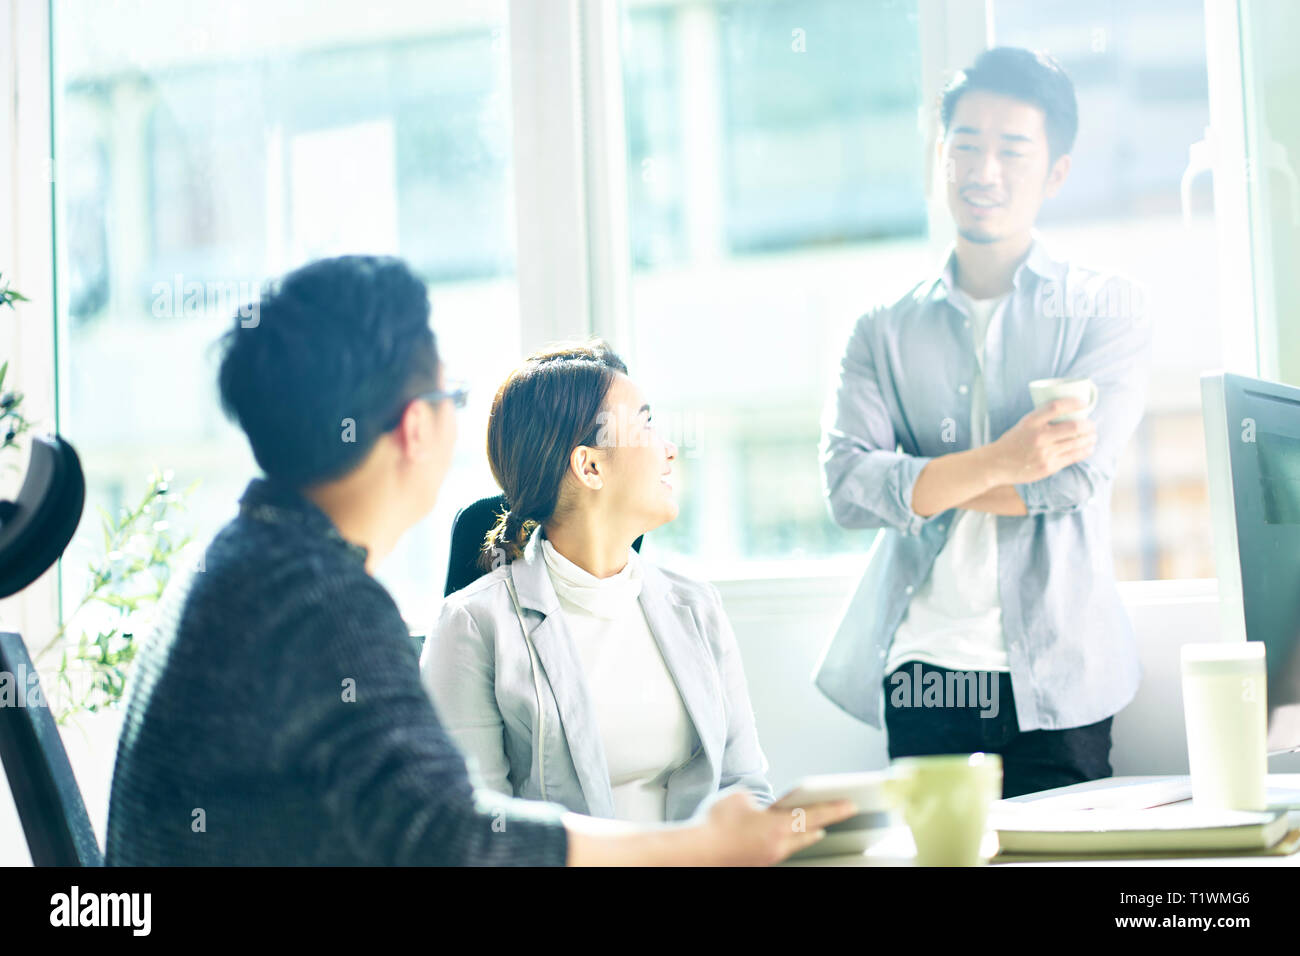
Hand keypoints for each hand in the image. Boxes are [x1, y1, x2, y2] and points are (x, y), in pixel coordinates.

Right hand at [698, 790, 857, 865]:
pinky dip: (787, 842)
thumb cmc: (716, 824)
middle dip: (825, 823)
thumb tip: (762, 808)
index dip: (834, 808)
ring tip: (817, 830)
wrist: (697, 852)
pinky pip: (779, 851)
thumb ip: (759, 800)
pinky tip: (783, 838)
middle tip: (840, 814)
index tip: (851, 804)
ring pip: (795, 845)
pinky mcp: (757, 863)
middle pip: (809, 833)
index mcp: (778, 826)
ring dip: (807, 835)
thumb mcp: (741, 797)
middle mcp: (778, 845)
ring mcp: (768, 858)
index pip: (814, 814)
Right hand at [987, 398, 1096, 484]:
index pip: (1056, 406)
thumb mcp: (1023, 424)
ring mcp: (1044, 453)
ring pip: (1077, 442)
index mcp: (1031, 422)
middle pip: (1074, 426)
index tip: (1084, 404)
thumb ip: (1042, 419)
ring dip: (1090, 438)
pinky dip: (1085, 451)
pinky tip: (1088, 448)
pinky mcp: (1048, 466)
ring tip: (1093, 436)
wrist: (996, 464)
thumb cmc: (1012, 442)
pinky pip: (1073, 457)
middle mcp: (1039, 436)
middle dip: (1088, 425)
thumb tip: (1069, 413)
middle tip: (1092, 424)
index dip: (1074, 403)